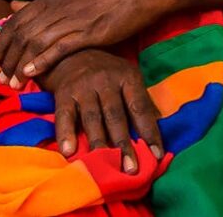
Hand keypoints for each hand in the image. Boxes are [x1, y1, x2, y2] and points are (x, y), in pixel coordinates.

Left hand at [0, 0, 173, 83]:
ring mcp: (73, 18)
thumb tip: (15, 5)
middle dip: (5, 56)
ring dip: (19, 64)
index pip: (17, 19)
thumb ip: (43, 3)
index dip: (1, 40)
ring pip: (36, 42)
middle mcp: (58, 6)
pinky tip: (32, 73)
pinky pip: (60, 47)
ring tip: (10, 83)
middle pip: (21, 33)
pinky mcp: (90, 31)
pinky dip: (42, 60)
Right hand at [40, 49, 163, 169]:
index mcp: (127, 76)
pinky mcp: (63, 93)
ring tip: (103, 165)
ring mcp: (84, 86)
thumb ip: (142, 102)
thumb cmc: (108, 73)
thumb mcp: (129, 78)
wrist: (73, 53)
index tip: (156, 154)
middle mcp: (106, 80)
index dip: (149, 131)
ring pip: (92, 119)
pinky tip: (69, 152)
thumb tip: (160, 127)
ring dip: (99, 144)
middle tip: (131, 169)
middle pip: (116, 116)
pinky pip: (64, 116)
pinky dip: (65, 134)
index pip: (140, 107)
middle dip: (124, 144)